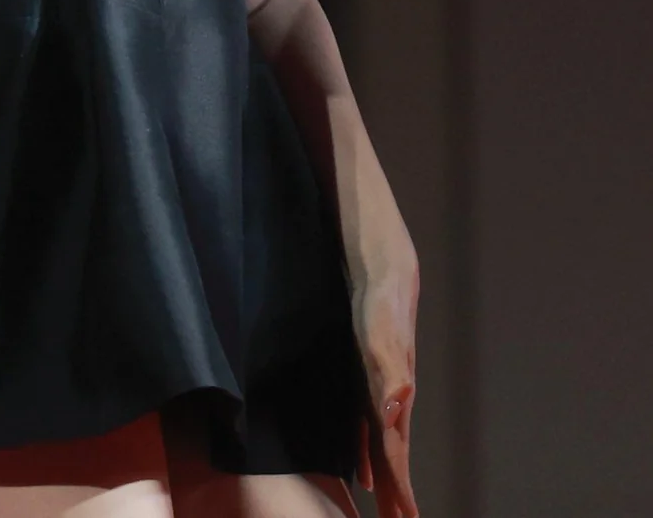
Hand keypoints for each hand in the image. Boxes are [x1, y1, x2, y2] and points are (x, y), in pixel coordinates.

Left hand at [351, 251, 420, 517]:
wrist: (384, 269)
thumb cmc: (382, 301)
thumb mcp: (381, 333)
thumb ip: (391, 370)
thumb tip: (396, 408)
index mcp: (393, 397)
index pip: (396, 455)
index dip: (400, 490)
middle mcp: (389, 400)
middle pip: (392, 459)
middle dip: (396, 496)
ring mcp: (379, 391)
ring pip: (382, 447)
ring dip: (385, 480)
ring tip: (386, 511)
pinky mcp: (366, 378)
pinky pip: (366, 428)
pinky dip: (366, 454)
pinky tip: (362, 471)